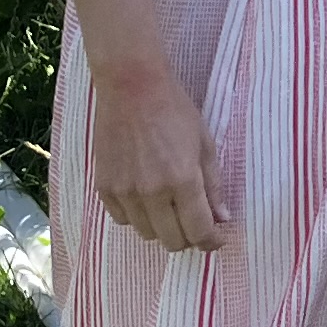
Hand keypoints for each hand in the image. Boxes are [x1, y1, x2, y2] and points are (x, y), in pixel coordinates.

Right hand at [87, 60, 227, 252]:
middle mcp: (153, 192)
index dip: (211, 240)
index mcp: (183, 180)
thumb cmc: (174, 110)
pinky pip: (123, 220)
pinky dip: (137, 216)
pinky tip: (145, 198)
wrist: (132, 86)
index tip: (216, 237)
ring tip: (169, 207)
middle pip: (173, 240)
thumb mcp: (204, 144)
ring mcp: (125, 191)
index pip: (199, 231)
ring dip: (162, 227)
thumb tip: (222, 218)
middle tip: (193, 221)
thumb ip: (213, 185)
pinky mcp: (105, 187)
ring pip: (147, 234)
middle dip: (188, 236)